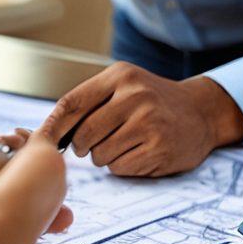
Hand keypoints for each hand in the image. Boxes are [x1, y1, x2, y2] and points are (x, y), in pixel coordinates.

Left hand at [39, 63, 242, 175]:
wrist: (201, 112)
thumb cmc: (154, 101)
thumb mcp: (125, 86)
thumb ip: (89, 102)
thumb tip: (43, 131)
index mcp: (121, 76)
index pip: (72, 103)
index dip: (53, 126)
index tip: (42, 140)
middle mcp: (135, 95)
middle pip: (82, 134)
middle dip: (82, 146)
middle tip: (95, 143)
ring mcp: (148, 122)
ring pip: (99, 154)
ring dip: (104, 156)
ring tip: (125, 143)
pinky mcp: (158, 148)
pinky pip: (119, 167)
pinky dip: (123, 166)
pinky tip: (139, 152)